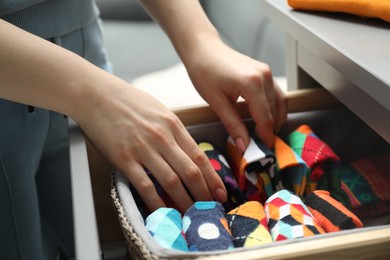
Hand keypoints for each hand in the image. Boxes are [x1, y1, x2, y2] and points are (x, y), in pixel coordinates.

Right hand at [76, 77, 226, 212]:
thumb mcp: (159, 109)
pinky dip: (156, 202)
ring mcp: (143, 149)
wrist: (96, 94)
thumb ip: (174, 130)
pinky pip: (144, 185)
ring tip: (192, 215)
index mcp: (173, 125)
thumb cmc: (127, 100)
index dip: (213, 178)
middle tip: (211, 208)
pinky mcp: (124, 159)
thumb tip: (186, 150)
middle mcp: (162, 138)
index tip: (221, 192)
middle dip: (204, 194)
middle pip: (190, 172)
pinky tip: (163, 212)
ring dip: (185, 202)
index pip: (199, 157)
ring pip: (171, 182)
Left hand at [185, 41, 286, 150]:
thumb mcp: (216, 102)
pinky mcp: (265, 71)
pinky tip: (263, 118)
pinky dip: (274, 108)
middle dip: (270, 131)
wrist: (203, 49)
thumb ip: (233, 125)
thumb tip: (244, 146)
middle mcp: (264, 76)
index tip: (263, 151)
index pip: (266, 118)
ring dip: (275, 120)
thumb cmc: (204, 72)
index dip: (265, 137)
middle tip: (261, 146)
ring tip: (263, 134)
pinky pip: (276, 93)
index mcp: (252, 83)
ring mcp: (267, 72)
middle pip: (275, 112)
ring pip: (280, 103)